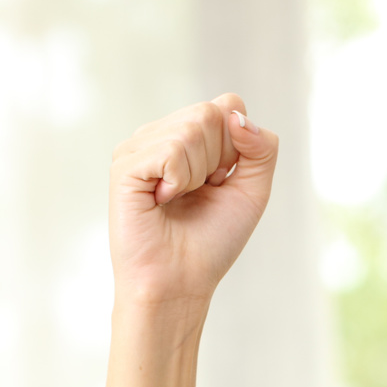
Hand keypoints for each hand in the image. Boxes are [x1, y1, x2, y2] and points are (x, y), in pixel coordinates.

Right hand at [108, 96, 277, 310]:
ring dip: (197, 174)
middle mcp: (161, 134)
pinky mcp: (125, 164)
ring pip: (192, 128)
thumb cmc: (211, 241)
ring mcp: (139, 146)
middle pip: (210, 113)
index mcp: (188, 135)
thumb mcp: (253, 190)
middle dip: (217, 161)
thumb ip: (262, 147)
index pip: (227, 105)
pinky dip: (178, 181)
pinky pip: (170, 150)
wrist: (181, 282)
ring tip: (177, 200)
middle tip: (197, 194)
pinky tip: (161, 201)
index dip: (235, 148)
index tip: (220, 183)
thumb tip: (236, 117)